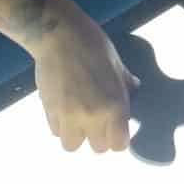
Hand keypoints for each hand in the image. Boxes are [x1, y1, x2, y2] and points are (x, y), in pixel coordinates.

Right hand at [34, 0, 137, 152]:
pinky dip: (61, 125)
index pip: (119, 145)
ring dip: (77, 134)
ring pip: (73, 144)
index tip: (116, 128)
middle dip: (99, 137)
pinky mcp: (49, 111)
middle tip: (98, 120)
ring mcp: (68, 117)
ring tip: (78, 118)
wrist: (59, 35)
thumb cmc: (94, 45)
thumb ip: (126, 84)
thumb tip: (134, 91)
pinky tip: (64, 108)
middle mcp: (92, 117)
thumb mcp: (118, 64)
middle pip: (98, 148)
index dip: (118, 138)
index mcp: (115, 107)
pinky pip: (56, 131)